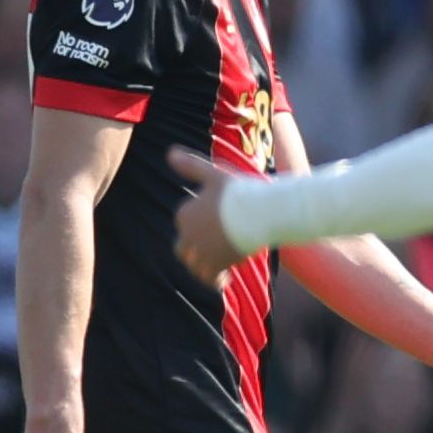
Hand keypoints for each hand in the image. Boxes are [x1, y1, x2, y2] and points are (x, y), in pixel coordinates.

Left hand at [166, 148, 250, 285]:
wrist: (263, 212)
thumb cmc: (241, 191)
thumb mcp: (214, 174)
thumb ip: (191, 166)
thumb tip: (168, 152)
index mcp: (184, 213)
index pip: (185, 221)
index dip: (201, 223)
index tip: (220, 222)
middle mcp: (187, 234)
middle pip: (183, 247)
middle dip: (195, 249)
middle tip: (216, 248)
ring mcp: (201, 251)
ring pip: (193, 264)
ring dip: (203, 266)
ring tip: (218, 266)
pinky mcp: (217, 265)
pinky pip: (209, 278)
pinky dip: (214, 280)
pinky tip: (224, 280)